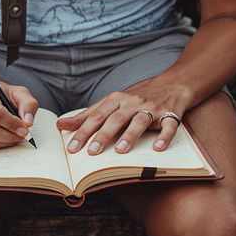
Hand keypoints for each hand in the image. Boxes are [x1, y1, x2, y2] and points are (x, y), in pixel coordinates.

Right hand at [0, 81, 38, 148]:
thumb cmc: (1, 94)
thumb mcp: (18, 93)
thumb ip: (28, 104)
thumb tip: (28, 122)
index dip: (12, 124)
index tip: (25, 129)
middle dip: (9, 136)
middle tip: (21, 136)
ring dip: (3, 142)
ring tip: (14, 137)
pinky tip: (4, 138)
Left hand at [55, 80, 189, 155]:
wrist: (174, 83)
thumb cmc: (138, 97)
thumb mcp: (112, 102)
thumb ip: (88, 115)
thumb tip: (61, 125)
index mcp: (117, 99)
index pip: (96, 116)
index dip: (83, 131)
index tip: (71, 148)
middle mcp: (133, 102)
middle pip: (115, 119)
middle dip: (102, 135)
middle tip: (91, 152)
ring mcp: (152, 108)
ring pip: (139, 121)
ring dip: (130, 136)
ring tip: (120, 151)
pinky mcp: (171, 114)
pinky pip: (168, 126)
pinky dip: (164, 136)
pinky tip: (157, 148)